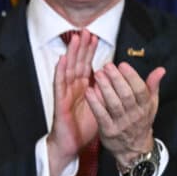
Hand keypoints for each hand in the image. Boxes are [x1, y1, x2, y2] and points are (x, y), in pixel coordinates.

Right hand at [45, 30, 98, 175]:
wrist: (71, 144)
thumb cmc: (84, 127)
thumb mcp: (103, 107)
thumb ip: (108, 93)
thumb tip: (117, 81)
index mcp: (84, 88)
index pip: (87, 66)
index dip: (90, 52)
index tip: (95, 37)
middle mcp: (73, 88)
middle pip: (77, 64)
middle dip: (81, 48)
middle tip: (85, 31)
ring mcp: (65, 94)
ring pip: (68, 70)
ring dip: (71, 54)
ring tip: (75, 40)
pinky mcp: (60, 102)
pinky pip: (59, 85)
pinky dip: (60, 72)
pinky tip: (62, 60)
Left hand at [86, 62, 164, 167]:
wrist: (133, 148)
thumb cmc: (140, 122)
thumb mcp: (151, 105)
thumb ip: (153, 86)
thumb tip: (161, 70)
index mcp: (145, 107)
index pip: (140, 89)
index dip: (131, 76)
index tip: (122, 65)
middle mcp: (134, 115)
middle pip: (126, 95)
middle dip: (116, 79)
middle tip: (106, 66)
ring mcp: (121, 124)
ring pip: (113, 104)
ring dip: (105, 88)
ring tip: (97, 74)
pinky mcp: (108, 131)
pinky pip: (101, 115)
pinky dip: (95, 103)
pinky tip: (89, 91)